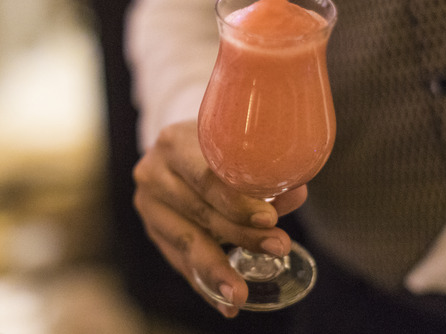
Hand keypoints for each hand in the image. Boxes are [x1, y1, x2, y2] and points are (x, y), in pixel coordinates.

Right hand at [132, 120, 307, 316]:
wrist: (179, 150)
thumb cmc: (216, 148)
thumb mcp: (236, 150)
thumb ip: (266, 174)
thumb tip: (296, 193)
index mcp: (174, 142)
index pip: (206, 177)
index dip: (237, 200)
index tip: (270, 218)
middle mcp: (154, 172)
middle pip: (200, 211)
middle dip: (240, 235)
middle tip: (277, 248)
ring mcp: (149, 204)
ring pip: (187, 241)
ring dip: (219, 270)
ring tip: (241, 295)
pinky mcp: (153, 230)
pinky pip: (180, 262)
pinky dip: (205, 284)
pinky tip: (225, 304)